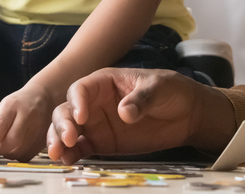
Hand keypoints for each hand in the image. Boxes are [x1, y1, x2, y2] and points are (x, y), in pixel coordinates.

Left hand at [0, 82, 56, 160]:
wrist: (43, 96)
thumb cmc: (17, 104)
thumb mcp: (1, 110)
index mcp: (13, 105)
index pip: (2, 123)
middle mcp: (27, 114)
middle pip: (12, 139)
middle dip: (0, 148)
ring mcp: (39, 126)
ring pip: (20, 150)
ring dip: (8, 153)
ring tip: (5, 145)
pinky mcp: (44, 137)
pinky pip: (27, 155)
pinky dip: (18, 156)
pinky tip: (16, 147)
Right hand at [47, 67, 228, 164]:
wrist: (186, 113)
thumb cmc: (170, 90)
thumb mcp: (158, 87)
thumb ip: (141, 99)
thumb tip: (124, 113)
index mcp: (105, 81)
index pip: (81, 88)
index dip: (77, 101)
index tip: (82, 117)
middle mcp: (95, 102)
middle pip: (67, 109)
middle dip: (62, 123)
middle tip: (68, 138)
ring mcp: (97, 123)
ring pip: (68, 129)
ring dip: (59, 139)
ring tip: (58, 154)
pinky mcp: (103, 143)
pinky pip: (81, 148)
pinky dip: (72, 154)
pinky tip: (68, 161)